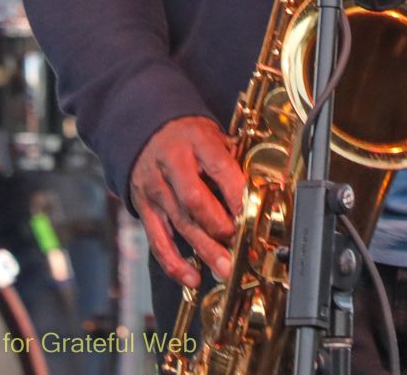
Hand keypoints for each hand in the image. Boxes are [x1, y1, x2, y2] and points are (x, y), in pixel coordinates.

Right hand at [128, 116, 244, 288]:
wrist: (148, 129)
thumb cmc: (191, 138)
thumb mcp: (214, 137)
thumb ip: (234, 164)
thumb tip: (262, 199)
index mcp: (196, 140)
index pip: (219, 167)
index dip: (236, 194)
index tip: (253, 215)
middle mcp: (172, 162)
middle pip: (194, 199)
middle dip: (219, 226)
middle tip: (238, 244)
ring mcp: (155, 186)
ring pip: (179, 222)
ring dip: (204, 249)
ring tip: (224, 269)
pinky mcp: (143, 206)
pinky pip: (157, 239)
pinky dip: (174, 262)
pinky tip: (192, 278)